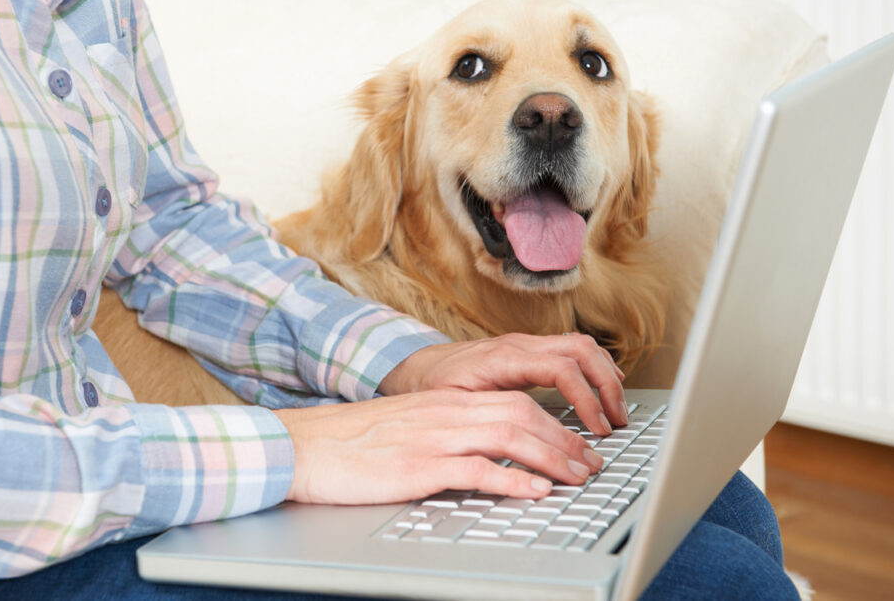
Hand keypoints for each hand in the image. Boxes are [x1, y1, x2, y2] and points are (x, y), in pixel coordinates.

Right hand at [273, 389, 604, 504]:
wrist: (302, 446)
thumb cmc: (348, 443)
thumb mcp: (404, 429)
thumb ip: (443, 435)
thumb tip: (482, 456)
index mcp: (442, 403)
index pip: (512, 402)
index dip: (554, 424)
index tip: (576, 445)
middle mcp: (443, 413)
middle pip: (521, 415)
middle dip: (565, 440)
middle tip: (591, 464)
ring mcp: (431, 437)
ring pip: (509, 435)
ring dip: (551, 457)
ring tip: (577, 477)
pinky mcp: (417, 466)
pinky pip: (476, 469)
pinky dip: (512, 480)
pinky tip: (533, 491)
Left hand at [378, 333, 627, 435]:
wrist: (413, 366)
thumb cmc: (430, 387)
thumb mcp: (452, 404)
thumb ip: (485, 415)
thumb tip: (518, 438)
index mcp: (503, 358)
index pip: (561, 368)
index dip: (586, 398)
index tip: (597, 428)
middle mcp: (519, 344)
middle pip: (580, 350)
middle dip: (606, 385)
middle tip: (617, 422)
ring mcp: (526, 344)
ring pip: (581, 345)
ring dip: (605, 374)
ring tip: (616, 409)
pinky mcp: (528, 351)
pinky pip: (571, 349)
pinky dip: (594, 367)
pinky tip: (603, 388)